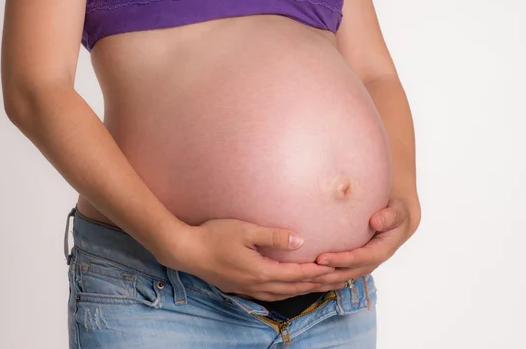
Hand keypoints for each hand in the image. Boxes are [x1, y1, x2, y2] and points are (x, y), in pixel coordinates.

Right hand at [159, 218, 335, 300]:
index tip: (338, 269)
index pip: (298, 274)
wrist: (186, 251)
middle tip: (339, 281)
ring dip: (305, 290)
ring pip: (284, 294)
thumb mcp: (246, 230)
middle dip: (319, 284)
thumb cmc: (214, 236)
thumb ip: (274, 236)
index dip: (319, 272)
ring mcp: (248, 289)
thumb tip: (300, 241)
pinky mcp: (240, 287)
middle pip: (295, 287)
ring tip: (322, 286)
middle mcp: (258, 285)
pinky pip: (271, 295)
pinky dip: (287, 292)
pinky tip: (290, 289)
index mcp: (262, 271)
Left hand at [310, 197, 420, 284]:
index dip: (340, 260)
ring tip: (300, 276)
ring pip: (339, 278)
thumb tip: (376, 221)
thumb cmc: (396, 214)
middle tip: (304, 270)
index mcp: (380, 252)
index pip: (357, 259)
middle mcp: (369, 263)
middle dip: (325, 274)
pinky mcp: (352, 265)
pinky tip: (305, 276)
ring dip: (321, 280)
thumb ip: (389, 216)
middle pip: (345, 273)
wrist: (397, 222)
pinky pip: (336, 274)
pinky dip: (322, 278)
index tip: (321, 258)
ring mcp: (360, 266)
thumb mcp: (397, 213)